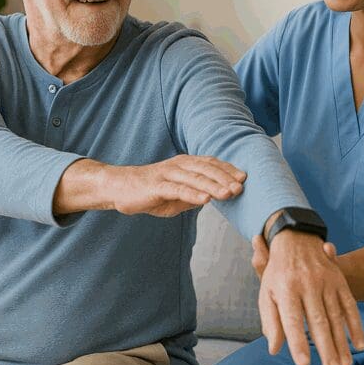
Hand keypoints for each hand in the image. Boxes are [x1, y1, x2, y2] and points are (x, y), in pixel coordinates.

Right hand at [105, 155, 245, 216]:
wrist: (119, 188)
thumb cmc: (150, 192)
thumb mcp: (176, 195)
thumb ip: (194, 195)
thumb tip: (212, 198)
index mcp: (185, 164)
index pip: (211, 164)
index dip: (228, 170)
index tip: (244, 178)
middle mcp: (179, 165)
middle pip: (207, 169)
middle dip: (225, 178)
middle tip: (241, 188)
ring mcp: (168, 174)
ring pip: (195, 178)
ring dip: (214, 186)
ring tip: (229, 194)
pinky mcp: (157, 186)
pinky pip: (178, 189)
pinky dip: (193, 194)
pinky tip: (205, 200)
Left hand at [256, 231, 363, 364]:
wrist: (296, 239)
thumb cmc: (278, 274)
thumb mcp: (266, 294)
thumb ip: (270, 322)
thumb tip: (274, 349)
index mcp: (285, 289)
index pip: (292, 320)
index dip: (298, 342)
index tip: (304, 364)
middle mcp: (307, 284)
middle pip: (318, 321)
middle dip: (326, 348)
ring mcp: (325, 282)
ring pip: (336, 317)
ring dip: (342, 342)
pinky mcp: (339, 281)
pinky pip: (350, 305)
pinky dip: (356, 326)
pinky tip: (359, 345)